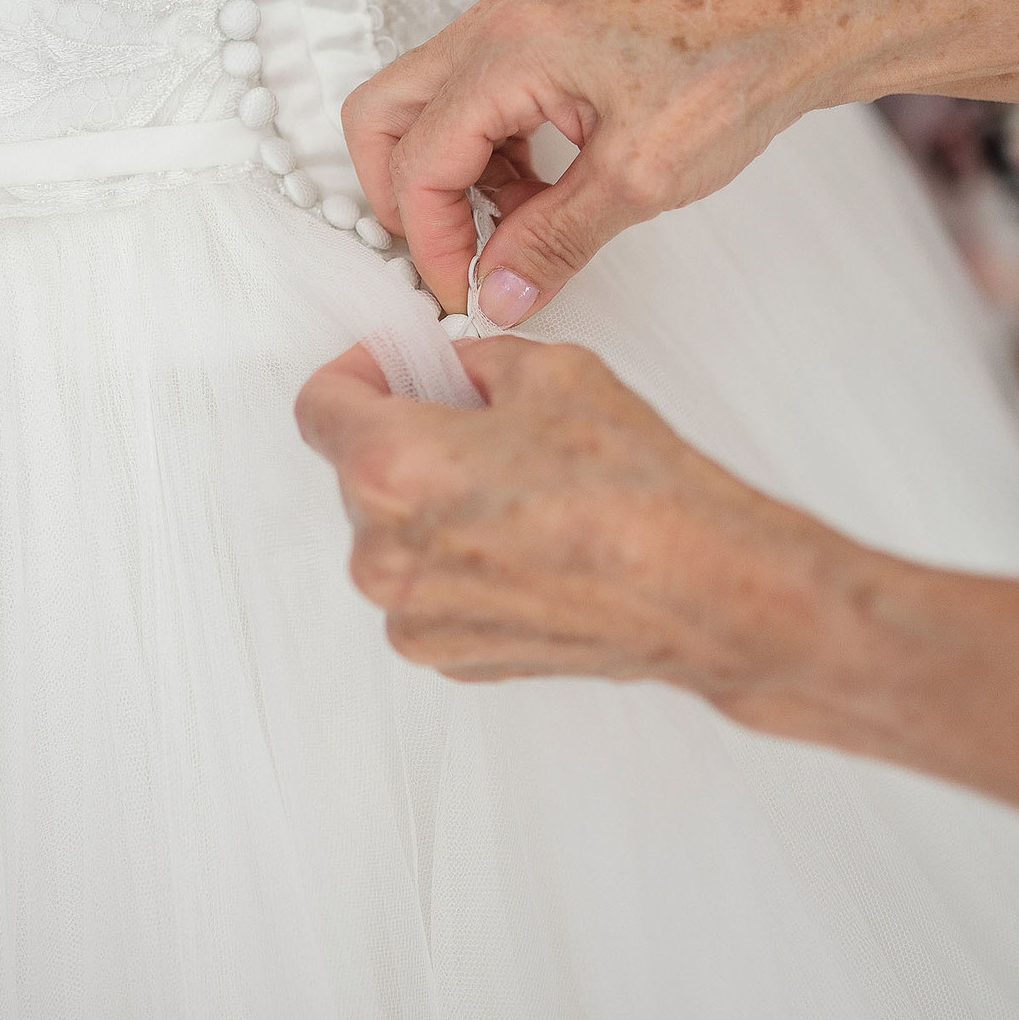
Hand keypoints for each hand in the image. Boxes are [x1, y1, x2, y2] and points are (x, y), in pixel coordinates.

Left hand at [293, 336, 864, 733]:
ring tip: (516, 496)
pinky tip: (525, 547)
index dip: (355, 375)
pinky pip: (425, 593)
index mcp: (393, 468)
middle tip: (477, 428)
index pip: (320, 405)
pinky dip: (457, 567)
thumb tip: (453, 371)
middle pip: (358, 473)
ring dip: (431, 509)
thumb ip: (474, 364)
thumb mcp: (552, 372)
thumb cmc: (635, 492)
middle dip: (407, 441)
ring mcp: (411, 615)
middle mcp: (385, 552)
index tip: (386, 371)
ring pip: (392, 537)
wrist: (698, 587)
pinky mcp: (445, 655)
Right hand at [342, 0, 860, 321]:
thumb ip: (556, 241)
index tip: (467, 290)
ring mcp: (515, 25)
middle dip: (404, 198)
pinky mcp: (540, 38)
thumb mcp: (639, 178)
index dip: (433, 240)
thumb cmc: (732, 72)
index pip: (419, 158)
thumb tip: (499, 292)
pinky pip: (474, 101)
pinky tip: (542, 198)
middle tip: (452, 257)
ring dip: (453, 181)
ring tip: (518, 233)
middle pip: (384, 116)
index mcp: (510, 48)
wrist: (796, 25)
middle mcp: (497, 24)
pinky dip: (487, 157)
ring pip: (426, 110)